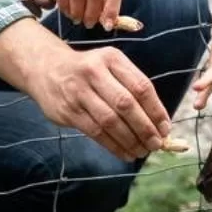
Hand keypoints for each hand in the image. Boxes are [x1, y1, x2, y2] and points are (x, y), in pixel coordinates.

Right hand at [28, 41, 170, 162]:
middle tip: (156, 144)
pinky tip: (125, 153)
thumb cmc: (88, 70)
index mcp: (111, 58)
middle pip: (126, 104)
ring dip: (130, 140)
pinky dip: (113, 145)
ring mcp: (78, 92)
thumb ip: (131, 86)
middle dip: (145, 128)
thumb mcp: (110, 65)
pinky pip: (95, 132)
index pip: (141, 86)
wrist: (46, 68)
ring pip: (110, 121)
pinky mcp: (68, 110)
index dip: (156, 110)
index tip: (165, 128)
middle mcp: (94, 72)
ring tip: (142, 151)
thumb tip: (158, 122)